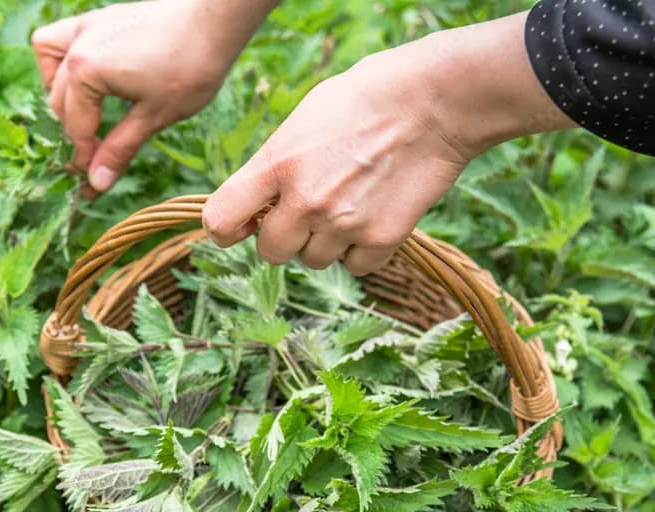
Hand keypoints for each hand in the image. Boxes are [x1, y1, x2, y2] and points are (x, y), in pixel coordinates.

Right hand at [32, 0, 260, 194]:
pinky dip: (63, 61)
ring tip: (87, 117)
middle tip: (95, 158)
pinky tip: (86, 78)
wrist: (214, 22)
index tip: (92, 181)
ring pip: (51, 67)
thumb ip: (119, 148)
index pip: (76, 127)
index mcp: (85, 71)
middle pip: (60, 101)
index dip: (84, 157)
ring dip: (62, 96)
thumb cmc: (190, 67)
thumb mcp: (154, 116)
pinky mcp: (99, 19)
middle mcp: (76, 45)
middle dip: (75, 132)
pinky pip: (60, 39)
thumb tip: (96, 184)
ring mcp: (86, 27)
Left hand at [202, 11, 575, 274]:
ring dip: (324, 242)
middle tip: (307, 211)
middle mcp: (305, 201)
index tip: (238, 226)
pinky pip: (355, 267)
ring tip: (348, 204)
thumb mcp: (301, 122)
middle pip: (270, 252)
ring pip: (313, 261)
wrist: (432, 103)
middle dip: (283, 236)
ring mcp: (344, 224)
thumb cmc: (363, 101)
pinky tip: (372, 216)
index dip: (225, 229)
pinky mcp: (381, 239)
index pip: (222, 220)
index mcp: (276, 164)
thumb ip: (273, 167)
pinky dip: (360, 250)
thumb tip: (254, 205)